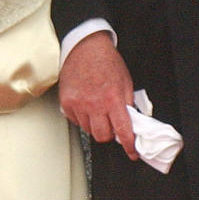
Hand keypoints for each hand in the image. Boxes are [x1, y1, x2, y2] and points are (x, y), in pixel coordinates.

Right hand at [59, 31, 136, 157]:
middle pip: (103, 136)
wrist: (84, 47)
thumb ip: (127, 103)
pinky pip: (75, 121)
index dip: (129, 145)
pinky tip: (86, 106)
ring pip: (88, 131)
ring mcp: (78, 105)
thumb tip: (131, 121)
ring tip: (97, 111)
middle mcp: (95, 104)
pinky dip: (82, 119)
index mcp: (113, 99)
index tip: (132, 152)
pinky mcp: (66, 103)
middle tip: (112, 125)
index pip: (123, 131)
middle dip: (110, 134)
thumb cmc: (106, 61)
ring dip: (95, 126)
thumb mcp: (125, 81)